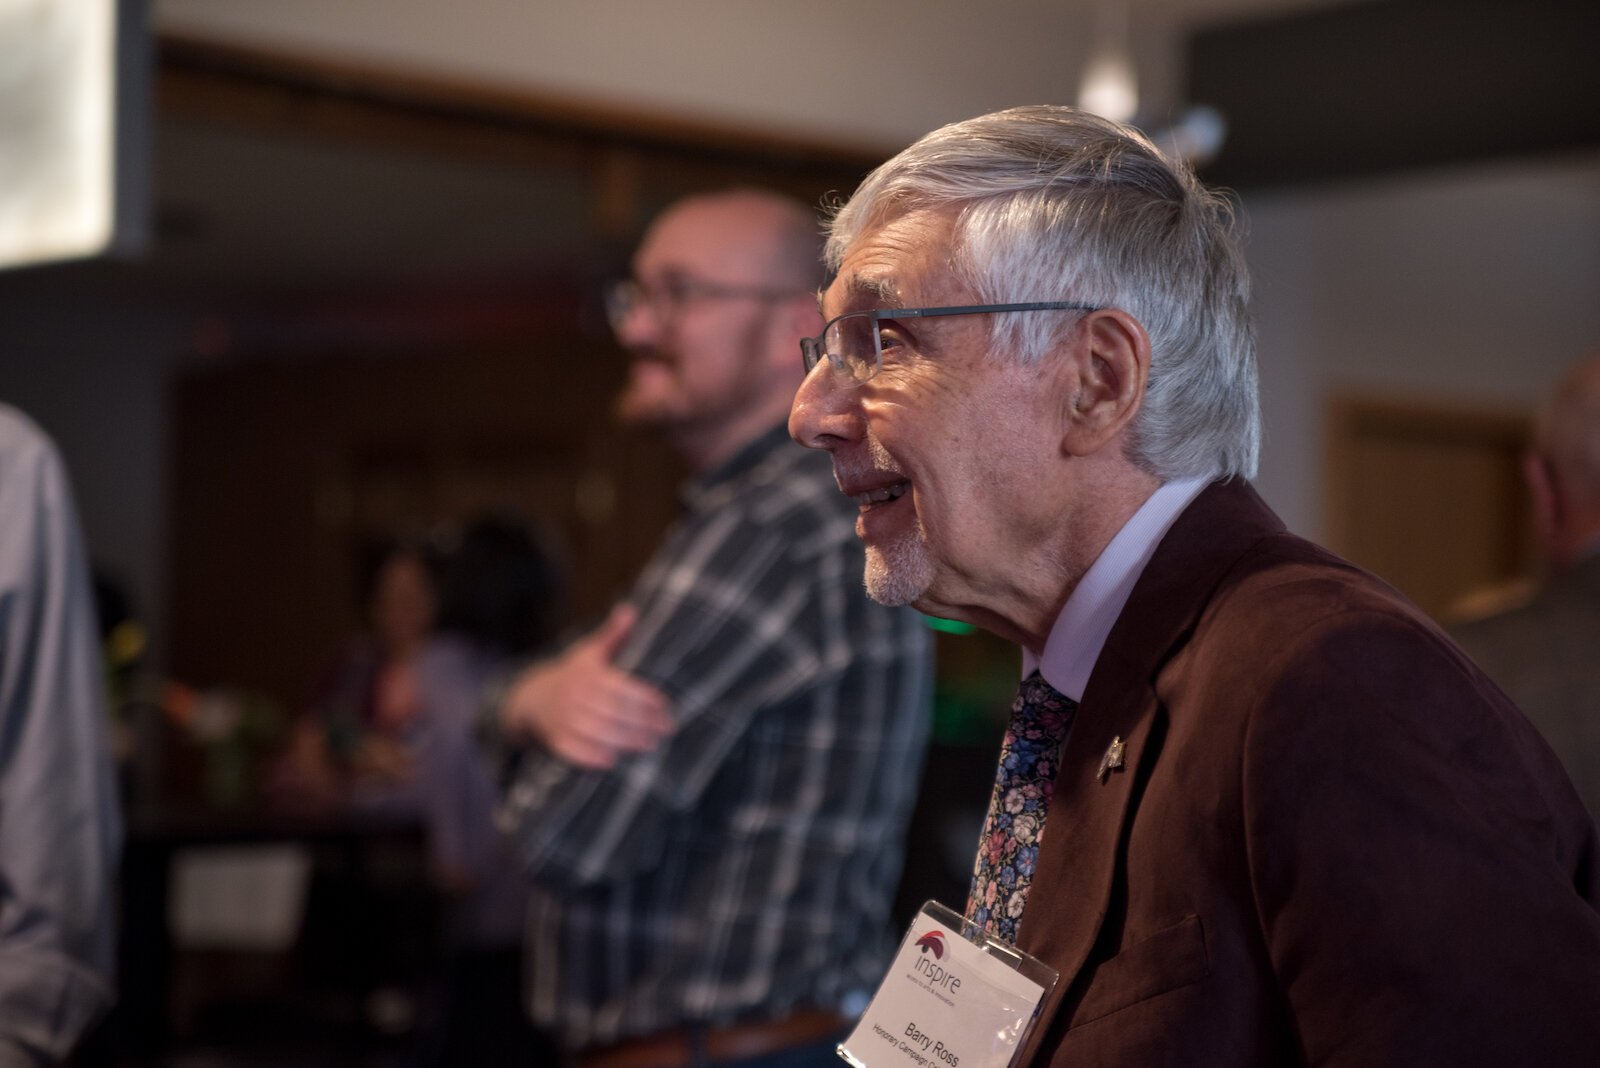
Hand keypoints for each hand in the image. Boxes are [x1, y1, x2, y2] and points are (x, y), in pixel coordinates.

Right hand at [499, 603, 672, 769]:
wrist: (533, 697)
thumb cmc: (574, 674)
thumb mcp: (590, 651)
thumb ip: (613, 634)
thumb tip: (629, 609)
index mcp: (587, 674)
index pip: (621, 687)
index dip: (645, 698)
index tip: (666, 706)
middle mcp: (574, 695)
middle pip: (612, 711)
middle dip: (642, 722)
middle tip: (667, 729)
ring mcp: (563, 718)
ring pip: (597, 731)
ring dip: (625, 740)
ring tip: (651, 746)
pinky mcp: (556, 739)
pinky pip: (573, 749)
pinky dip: (591, 756)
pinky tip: (613, 761)